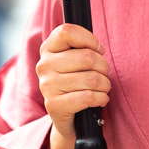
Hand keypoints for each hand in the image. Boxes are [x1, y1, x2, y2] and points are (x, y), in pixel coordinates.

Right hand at [36, 24, 110, 140]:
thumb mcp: (76, 59)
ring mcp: (47, 86)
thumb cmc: (77, 81)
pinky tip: (101, 99)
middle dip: (104, 66)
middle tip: (104, 74)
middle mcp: (44, 65)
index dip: (89, 39)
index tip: (99, 50)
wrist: (68, 116)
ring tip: (103, 87)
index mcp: (48, 48)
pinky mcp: (54, 106)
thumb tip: (99, 49)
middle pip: (87, 57)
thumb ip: (83, 47)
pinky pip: (88, 97)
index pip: (67, 31)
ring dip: (105, 84)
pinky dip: (101, 98)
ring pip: (91, 78)